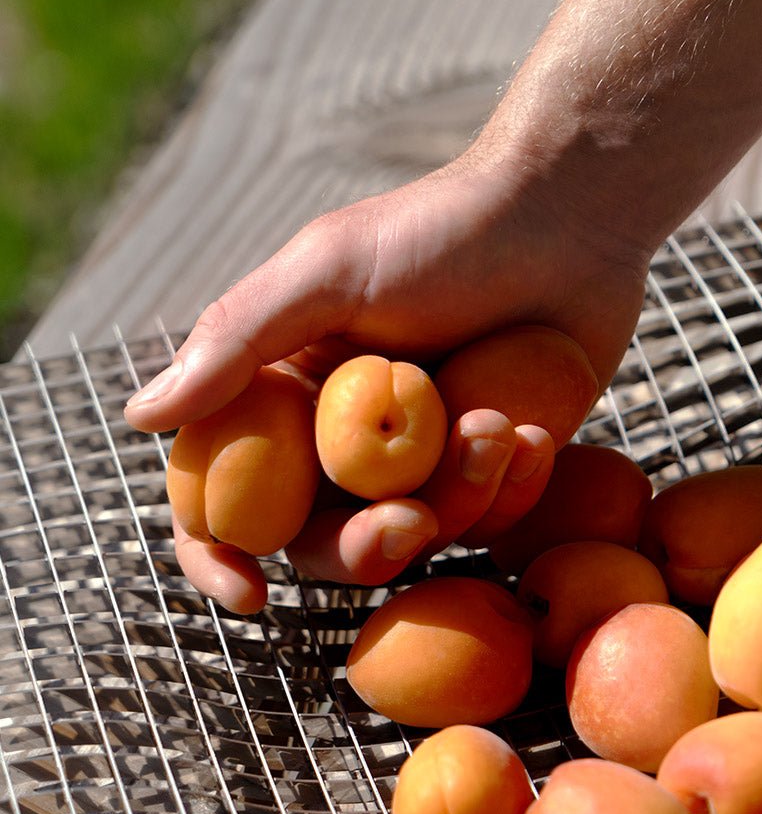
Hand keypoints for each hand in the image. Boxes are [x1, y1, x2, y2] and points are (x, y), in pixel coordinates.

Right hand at [125, 144, 649, 610]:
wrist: (568, 221)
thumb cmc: (442, 232)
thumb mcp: (329, 272)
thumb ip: (237, 341)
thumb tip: (140, 417)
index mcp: (284, 398)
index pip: (224, 496)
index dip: (219, 555)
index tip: (249, 593)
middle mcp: (342, 440)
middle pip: (324, 543)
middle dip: (365, 547)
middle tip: (410, 521)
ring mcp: (419, 462)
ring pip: (415, 537)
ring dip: (458, 498)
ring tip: (499, 427)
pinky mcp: (488, 470)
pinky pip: (486, 522)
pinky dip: (508, 490)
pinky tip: (530, 436)